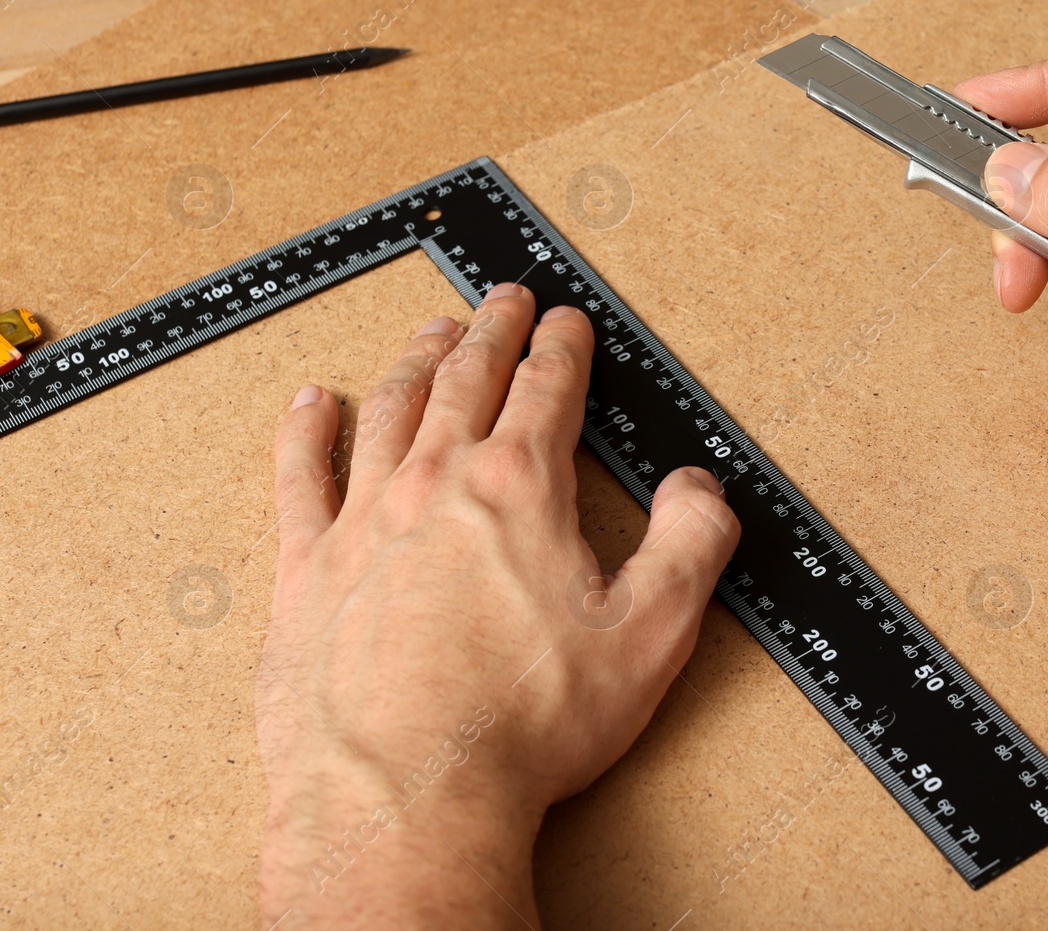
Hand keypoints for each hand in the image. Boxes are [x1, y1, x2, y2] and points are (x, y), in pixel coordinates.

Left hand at [256, 284, 738, 928]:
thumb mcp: (650, 635)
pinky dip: (305, 431)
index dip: (562, 346)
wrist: (405, 796)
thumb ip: (690, 545)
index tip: (565, 321)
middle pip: (464, 380)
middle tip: (502, 299)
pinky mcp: (306, 571)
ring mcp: (362, 522)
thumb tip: (700, 487)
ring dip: (414, 360)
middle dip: (490, 331)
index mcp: (518, 489)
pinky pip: (299, 476)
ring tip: (430, 332)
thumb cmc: (524, 724)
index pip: (547, 390)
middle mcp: (435, 484)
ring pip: (388, 411)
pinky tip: (311, 403)